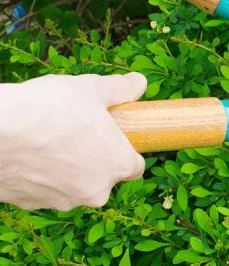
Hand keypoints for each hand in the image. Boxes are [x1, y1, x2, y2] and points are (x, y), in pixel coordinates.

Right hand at [0, 73, 146, 210]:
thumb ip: (121, 89)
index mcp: (118, 165)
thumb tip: (138, 84)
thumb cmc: (49, 109)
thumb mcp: (92, 88)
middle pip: (103, 176)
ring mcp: (62, 201)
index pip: (135, 166)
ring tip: (50, 138)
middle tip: (77, 131)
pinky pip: (44, 188)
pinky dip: (41, 174)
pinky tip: (30, 152)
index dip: (126, 150)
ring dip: (67, 167)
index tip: (114, 136)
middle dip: (94, 157)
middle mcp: (95, 191)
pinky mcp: (32, 204)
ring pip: (73, 184)